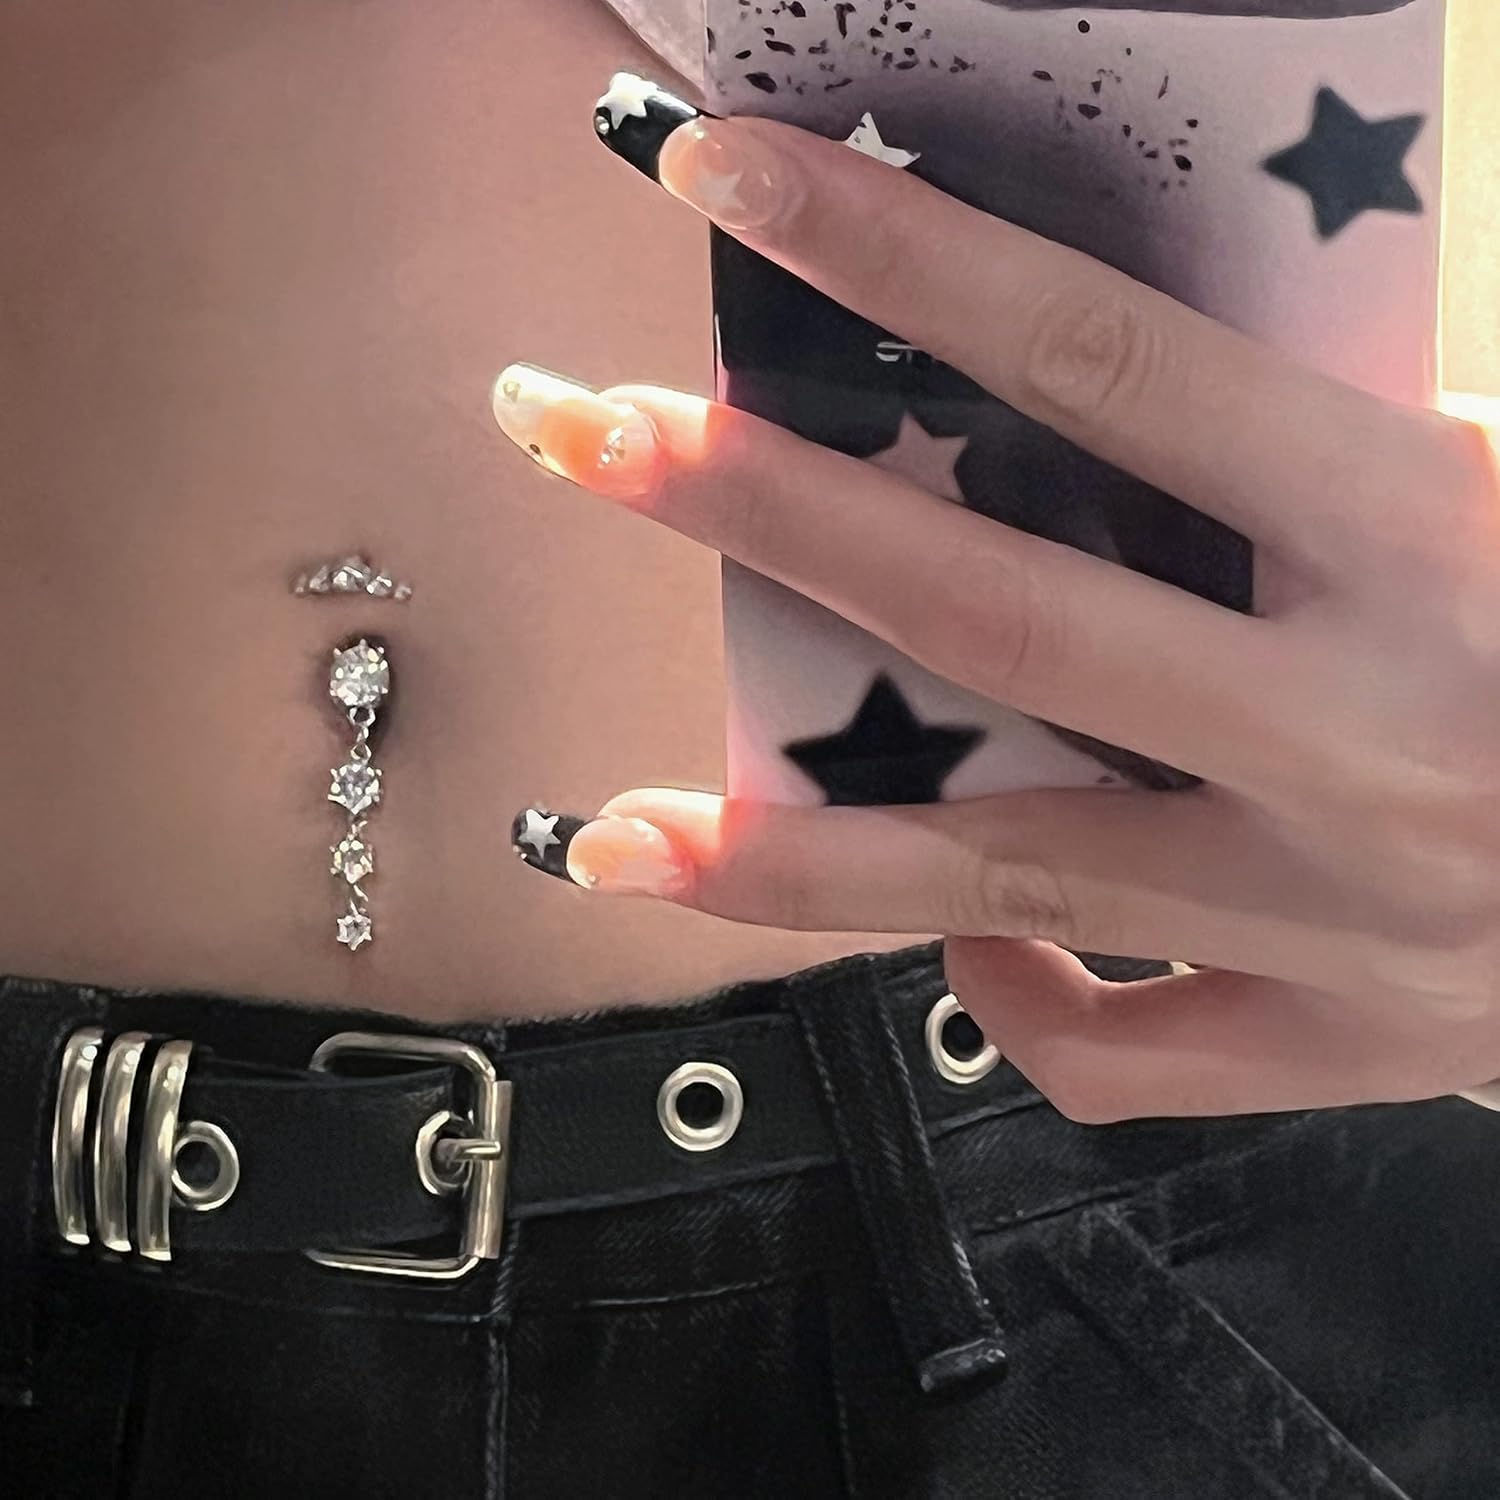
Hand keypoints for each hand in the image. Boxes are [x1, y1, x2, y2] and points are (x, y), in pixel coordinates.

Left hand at [493, 91, 1499, 1121]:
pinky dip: (1004, 1004)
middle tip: (570, 428)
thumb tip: (1106, 383)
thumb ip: (1346, 432)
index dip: (905, 264)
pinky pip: (1116, 1055)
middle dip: (762, 514)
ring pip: (1006, 877)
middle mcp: (1358, 741)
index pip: (1112, 363)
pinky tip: (947, 942)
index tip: (727, 185)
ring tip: (611, 831)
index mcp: (1437, 546)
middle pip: (999, 614)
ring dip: (788, 857)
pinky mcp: (1335, 1048)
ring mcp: (1332, 924)